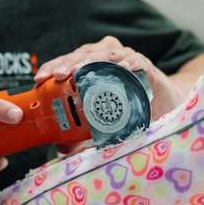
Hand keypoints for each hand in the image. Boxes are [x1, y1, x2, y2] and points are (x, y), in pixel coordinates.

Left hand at [34, 36, 184, 120]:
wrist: (164, 104)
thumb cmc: (130, 106)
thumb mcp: (104, 121)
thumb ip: (84, 134)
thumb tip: (62, 149)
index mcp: (94, 64)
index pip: (69, 60)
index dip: (53, 66)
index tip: (39, 79)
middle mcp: (108, 56)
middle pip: (85, 54)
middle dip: (69, 63)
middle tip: (57, 75)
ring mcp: (127, 59)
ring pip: (107, 54)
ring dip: (92, 62)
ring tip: (79, 72)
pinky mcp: (146, 67)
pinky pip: (137, 63)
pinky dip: (128, 65)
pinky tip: (121, 69)